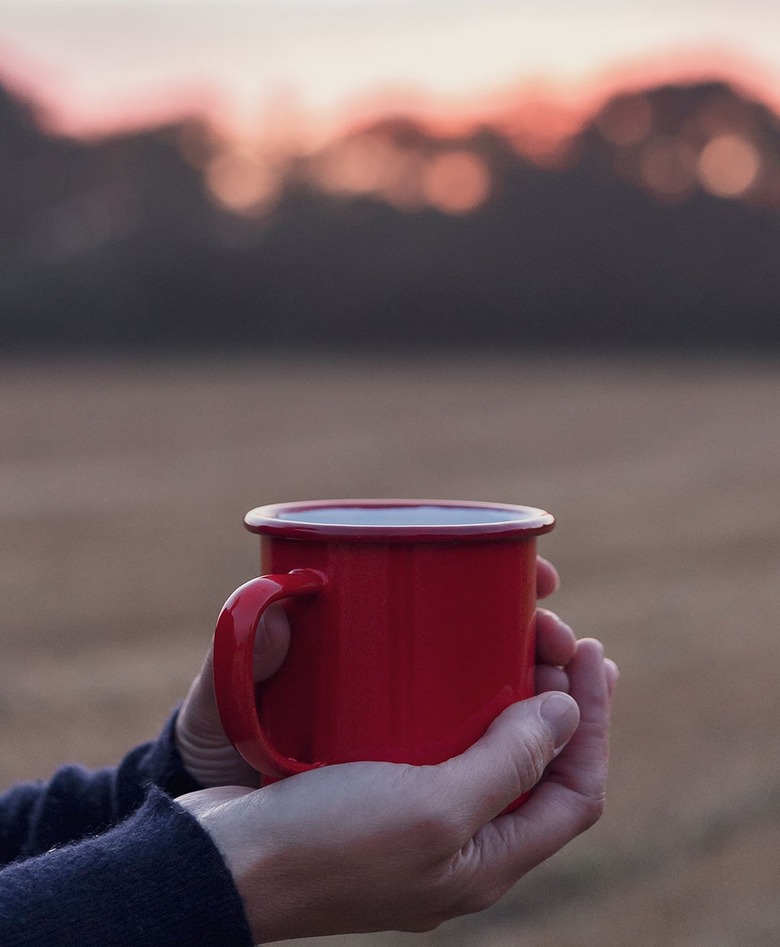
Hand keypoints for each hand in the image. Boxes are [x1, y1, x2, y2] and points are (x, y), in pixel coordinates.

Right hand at [178, 637, 616, 941]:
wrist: (224, 862)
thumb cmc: (328, 844)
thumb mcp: (435, 810)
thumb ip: (510, 766)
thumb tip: (567, 713)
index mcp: (487, 862)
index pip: (577, 791)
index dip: (595, 720)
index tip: (590, 651)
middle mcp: (461, 844)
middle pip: (537, 767)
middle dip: (556, 697)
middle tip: (553, 632)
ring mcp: (417, 818)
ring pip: (487, 750)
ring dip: (509, 694)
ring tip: (516, 638)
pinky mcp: (375, 789)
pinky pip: (436, 742)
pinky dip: (454, 701)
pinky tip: (445, 667)